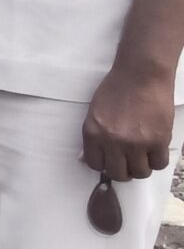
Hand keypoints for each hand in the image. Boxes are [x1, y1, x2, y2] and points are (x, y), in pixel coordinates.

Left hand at [82, 59, 178, 182]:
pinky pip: (159, 164)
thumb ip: (94, 135)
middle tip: (128, 161)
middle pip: (119, 174)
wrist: (141, 75)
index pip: (95, 164)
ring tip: (142, 155)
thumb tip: (89, 158)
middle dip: (123, 170)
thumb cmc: (116, 89)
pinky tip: (154, 150)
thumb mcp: (95, 111)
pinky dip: (157, 160)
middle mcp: (112, 141)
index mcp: (93, 132)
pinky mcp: (158, 140)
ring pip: (140, 173)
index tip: (111, 161)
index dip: (104, 165)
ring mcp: (136, 143)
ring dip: (141, 167)